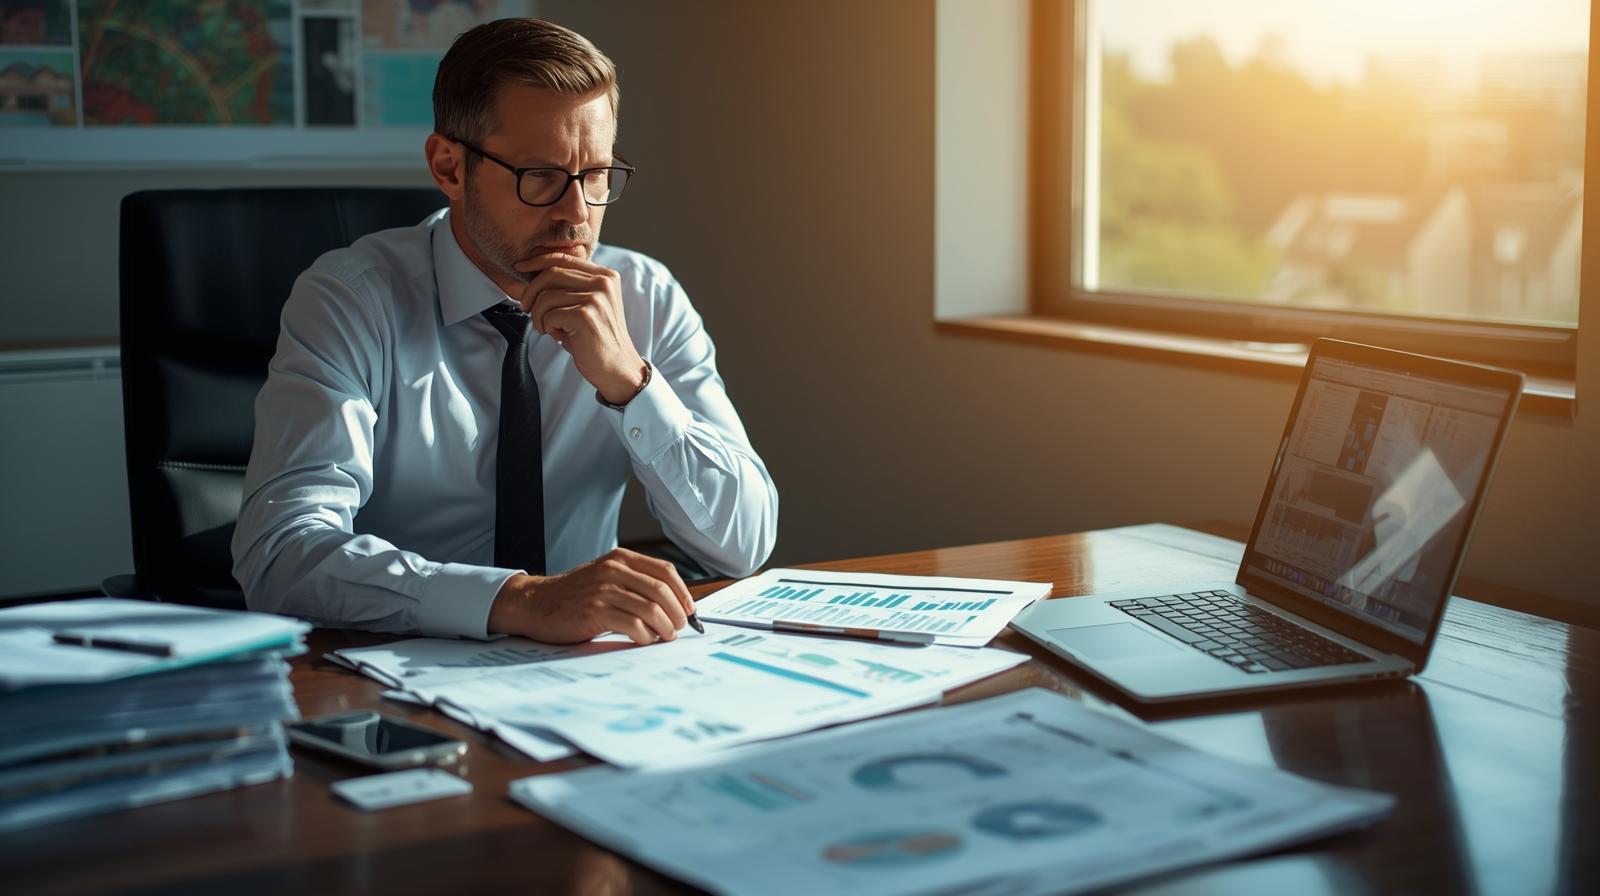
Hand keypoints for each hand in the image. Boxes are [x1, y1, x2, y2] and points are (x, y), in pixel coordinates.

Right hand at [488, 548, 695, 644]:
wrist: (536, 603)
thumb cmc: (574, 595)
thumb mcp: (605, 578)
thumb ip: (633, 583)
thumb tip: (671, 604)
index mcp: (621, 559)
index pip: (665, 571)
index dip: (683, 592)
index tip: (689, 609)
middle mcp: (614, 570)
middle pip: (662, 590)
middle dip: (677, 613)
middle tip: (680, 627)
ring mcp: (604, 589)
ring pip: (651, 609)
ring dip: (665, 627)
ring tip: (666, 636)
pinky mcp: (595, 611)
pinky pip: (633, 624)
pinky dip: (645, 635)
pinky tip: (645, 640)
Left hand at [513, 252, 644, 404]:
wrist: (616, 367)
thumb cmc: (596, 338)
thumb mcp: (588, 305)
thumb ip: (571, 286)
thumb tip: (534, 274)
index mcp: (605, 276)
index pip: (565, 258)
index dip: (538, 261)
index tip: (520, 267)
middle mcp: (603, 283)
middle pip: (552, 273)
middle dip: (531, 291)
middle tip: (525, 308)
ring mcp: (595, 298)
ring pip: (546, 296)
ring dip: (538, 315)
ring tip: (548, 328)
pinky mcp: (585, 315)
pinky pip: (549, 314)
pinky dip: (546, 326)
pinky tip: (557, 335)